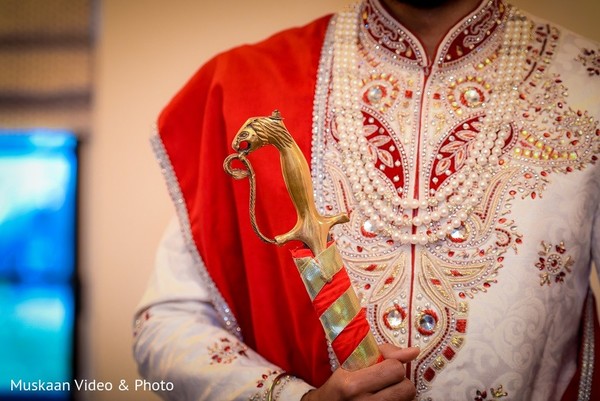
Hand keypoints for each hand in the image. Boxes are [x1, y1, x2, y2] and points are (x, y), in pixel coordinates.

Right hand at [301, 344, 418, 400]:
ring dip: (399, 392)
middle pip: (406, 388)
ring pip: (407, 399)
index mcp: (353, 385)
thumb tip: (413, 352)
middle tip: (386, 379)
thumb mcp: (352, 363)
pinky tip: (385, 397)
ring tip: (385, 390)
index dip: (393, 363)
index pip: (394, 369)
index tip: (384, 364)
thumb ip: (383, 353)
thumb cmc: (339, 384)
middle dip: (399, 380)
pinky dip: (397, 400)